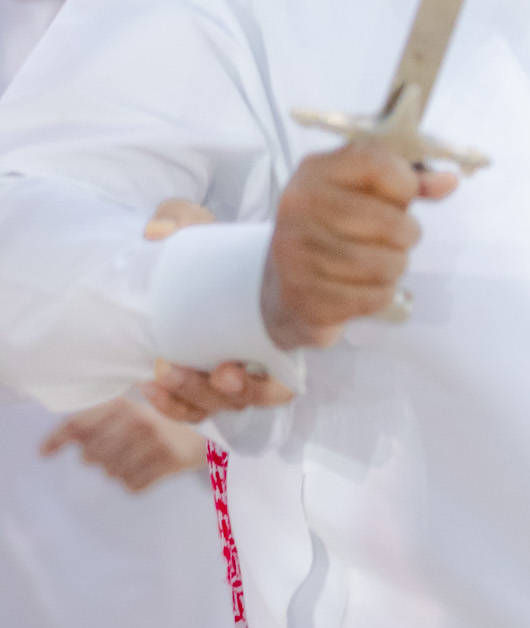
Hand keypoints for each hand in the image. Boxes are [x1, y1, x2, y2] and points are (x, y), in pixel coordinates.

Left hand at [40, 397, 205, 492]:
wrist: (209, 435)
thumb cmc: (161, 423)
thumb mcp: (132, 412)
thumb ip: (99, 421)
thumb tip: (59, 441)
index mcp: (124, 404)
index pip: (78, 424)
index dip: (57, 439)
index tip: (43, 453)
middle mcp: (136, 420)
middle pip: (91, 455)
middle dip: (98, 459)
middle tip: (120, 451)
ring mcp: (153, 442)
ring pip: (111, 473)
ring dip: (119, 471)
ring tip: (138, 458)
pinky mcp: (167, 461)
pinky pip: (132, 485)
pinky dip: (135, 482)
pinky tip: (149, 469)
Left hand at [139, 198, 294, 420]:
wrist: (180, 256)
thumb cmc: (206, 243)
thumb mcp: (197, 222)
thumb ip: (183, 218)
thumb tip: (158, 232)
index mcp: (273, 327)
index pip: (282, 377)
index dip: (261, 385)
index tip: (228, 367)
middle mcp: (256, 358)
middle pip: (252, 398)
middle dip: (227, 392)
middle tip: (204, 371)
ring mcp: (226, 373)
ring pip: (219, 406)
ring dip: (193, 397)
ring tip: (162, 374)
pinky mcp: (198, 381)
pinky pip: (190, 409)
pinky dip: (171, 405)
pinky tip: (148, 385)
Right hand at [262, 141, 457, 350]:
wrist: (283, 287)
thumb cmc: (333, 232)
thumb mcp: (365, 196)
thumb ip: (408, 184)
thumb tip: (450, 181)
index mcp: (315, 171)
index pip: (375, 161)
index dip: (405, 182)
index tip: (404, 198)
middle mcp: (299, 206)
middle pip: (390, 221)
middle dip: (406, 236)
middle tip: (396, 241)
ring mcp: (296, 252)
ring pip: (385, 263)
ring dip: (394, 268)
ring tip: (380, 264)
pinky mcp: (304, 296)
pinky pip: (373, 297)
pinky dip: (380, 295)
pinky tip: (365, 287)